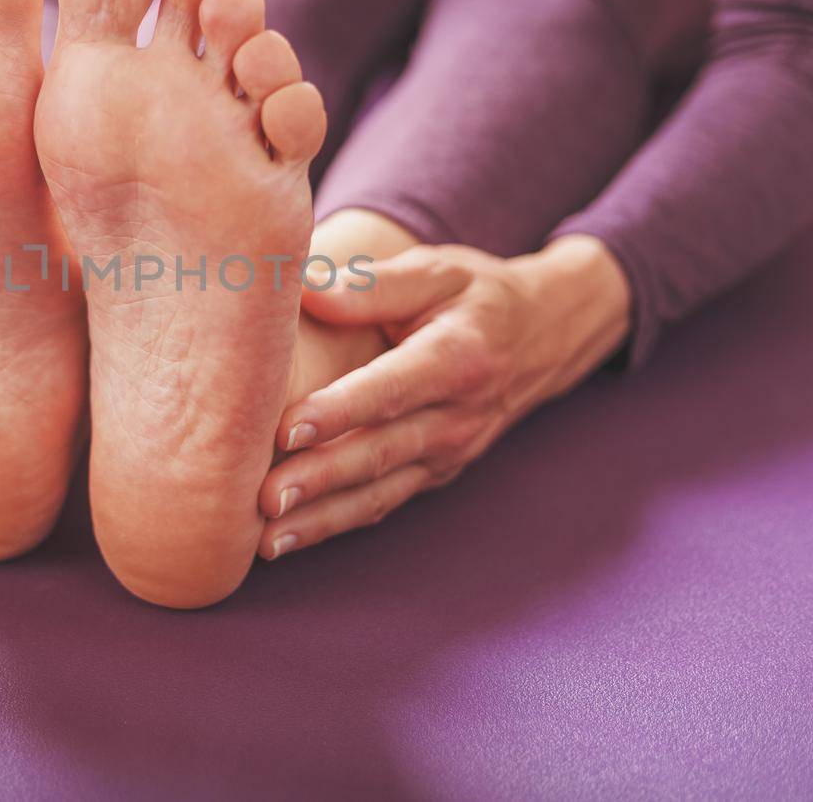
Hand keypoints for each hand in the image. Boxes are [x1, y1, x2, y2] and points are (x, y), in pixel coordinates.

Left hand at [258, 235, 631, 559]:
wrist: (547, 337)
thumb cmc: (477, 297)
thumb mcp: (439, 273)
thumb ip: (373, 286)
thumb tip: (305, 290)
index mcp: (457, 357)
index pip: (391, 389)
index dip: (340, 411)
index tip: (287, 429)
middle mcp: (457, 415)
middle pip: (381, 452)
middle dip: (321, 480)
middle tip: (265, 499)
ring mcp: (449, 453)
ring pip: (379, 492)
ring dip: (322, 519)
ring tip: (268, 539)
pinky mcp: (436, 474)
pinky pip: (383, 503)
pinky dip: (337, 524)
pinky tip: (289, 539)